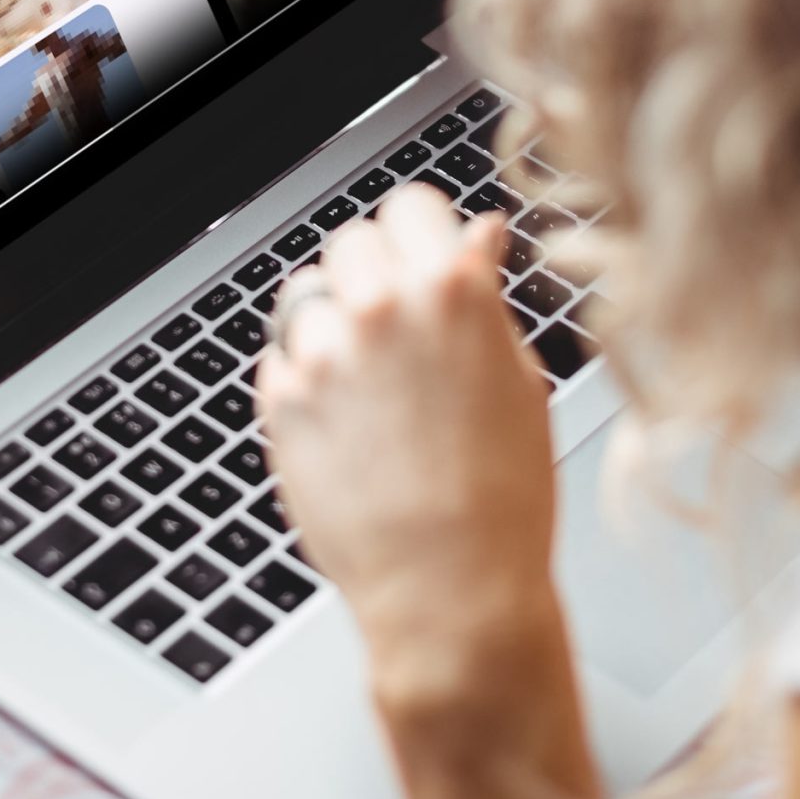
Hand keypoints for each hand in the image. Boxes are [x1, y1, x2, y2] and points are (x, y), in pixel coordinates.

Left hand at [257, 187, 561, 704]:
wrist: (451, 592)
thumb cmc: (502, 500)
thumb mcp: (519, 382)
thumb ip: (485, 299)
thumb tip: (476, 237)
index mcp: (452, 293)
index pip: (412, 205)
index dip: (421, 233)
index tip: (423, 253)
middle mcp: (380, 311)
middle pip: (352, 243)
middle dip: (374, 274)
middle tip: (397, 324)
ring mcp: (322, 356)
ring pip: (306, 298)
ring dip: (332, 324)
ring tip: (367, 383)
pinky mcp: (280, 404)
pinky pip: (280, 361)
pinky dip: (304, 379)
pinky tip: (345, 424)